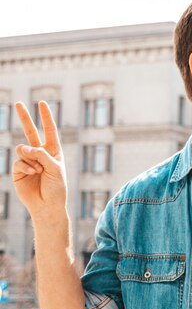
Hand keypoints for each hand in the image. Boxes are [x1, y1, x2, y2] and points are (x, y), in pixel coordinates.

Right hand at [12, 101, 67, 219]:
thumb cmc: (57, 188)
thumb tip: (24, 146)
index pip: (50, 131)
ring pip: (23, 148)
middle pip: (31, 132)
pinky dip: (26, 166)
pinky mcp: (18, 169)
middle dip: (25, 118)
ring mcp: (28, 161)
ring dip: (31, 158)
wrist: (47, 205)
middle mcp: (40, 154)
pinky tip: (33, 173)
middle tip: (19, 103)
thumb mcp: (55, 169)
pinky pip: (19, 161)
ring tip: (38, 170)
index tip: (43, 103)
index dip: (46, 117)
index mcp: (54, 152)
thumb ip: (41, 155)